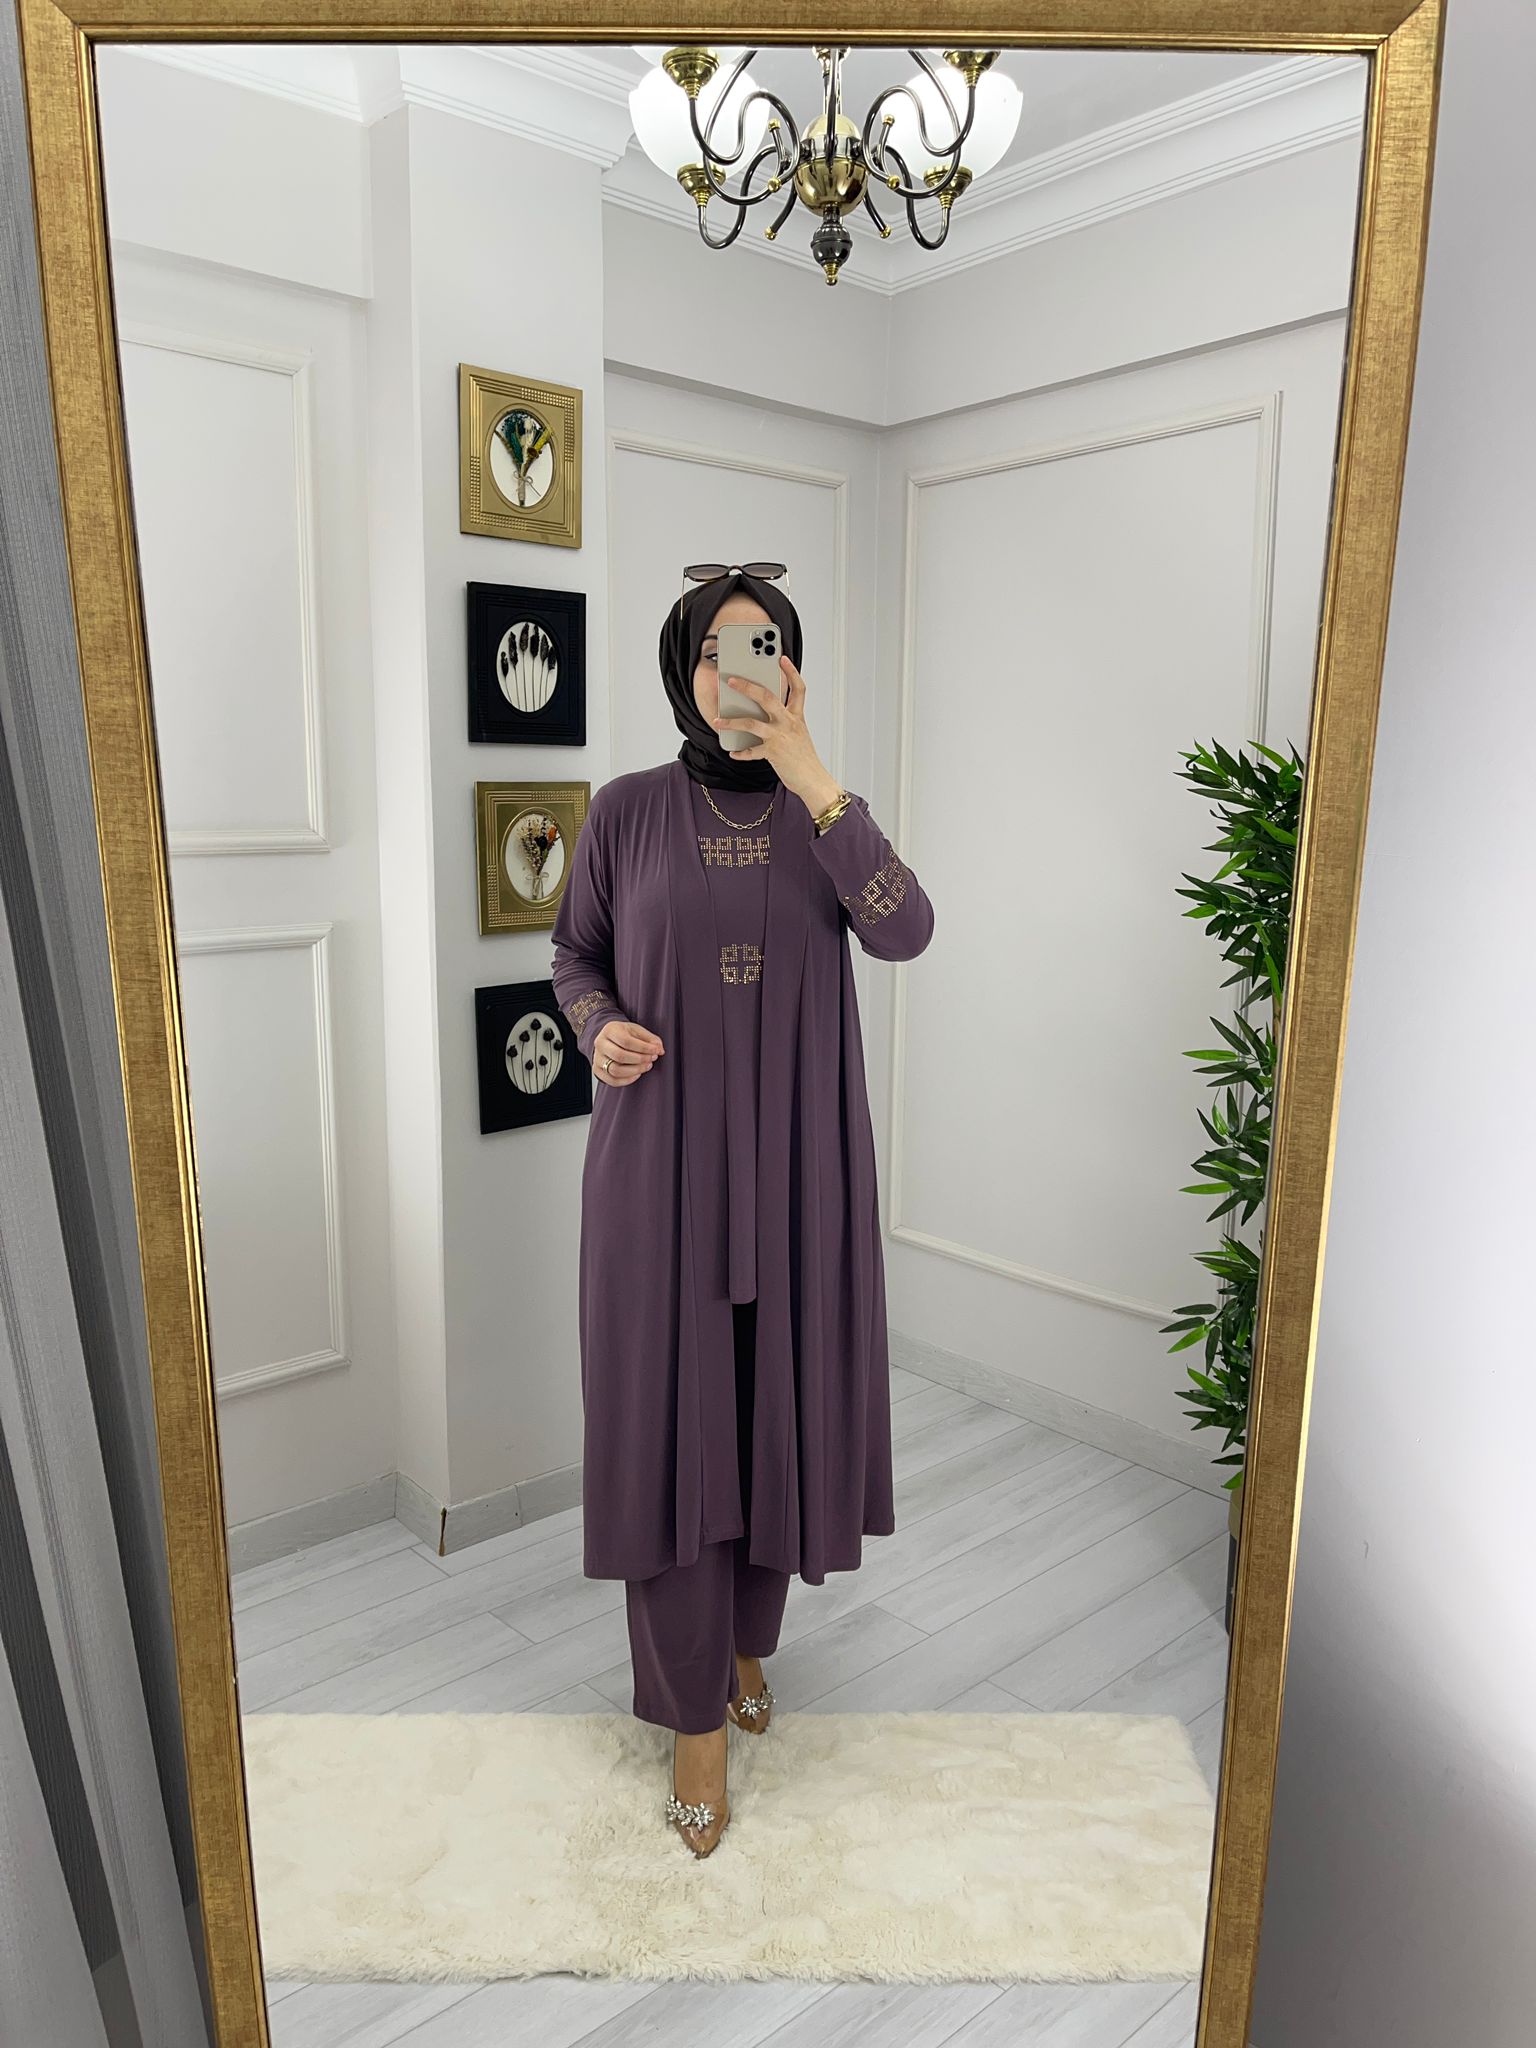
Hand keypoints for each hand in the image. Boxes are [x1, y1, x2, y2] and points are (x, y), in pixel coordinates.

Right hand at [592, 1017, 663, 1085]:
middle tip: (652, 1059)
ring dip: (635, 1070)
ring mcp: (597, 1058)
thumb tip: (660, 1050)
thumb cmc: (625, 1034)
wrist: (610, 1038)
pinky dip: (627, 1080)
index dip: (644, 1048)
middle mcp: (600, 1043)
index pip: (626, 1041)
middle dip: (640, 1059)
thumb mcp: (638, 1031)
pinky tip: (637, 1073)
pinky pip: (612, 1080)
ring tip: (647, 1066)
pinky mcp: (597, 1070)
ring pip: (615, 1070)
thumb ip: (650, 1039)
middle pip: (620, 1056)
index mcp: (610, 1030)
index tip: (656, 1050)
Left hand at [712, 655, 841, 816]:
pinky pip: (752, 751)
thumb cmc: (804, 758)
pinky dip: (741, 752)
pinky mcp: (773, 753)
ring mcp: (780, 737)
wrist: (813, 780)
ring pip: (751, 723)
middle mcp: (789, 723)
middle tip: (732, 680)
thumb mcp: (798, 734)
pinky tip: (733, 752)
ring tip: (717, 721)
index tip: (781, 658)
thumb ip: (784, 721)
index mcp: (797, 716)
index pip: (798, 688)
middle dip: (747, 686)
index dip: (791, 672)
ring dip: (731, 722)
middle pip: (767, 697)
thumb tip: (759, 713)